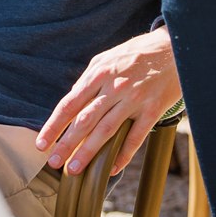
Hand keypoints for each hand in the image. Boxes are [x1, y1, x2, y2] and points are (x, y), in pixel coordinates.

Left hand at [36, 27, 181, 176]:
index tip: (41, 143)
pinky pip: (135, 137)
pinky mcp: (153, 109)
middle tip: (52, 162)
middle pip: (84, 120)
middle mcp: (114, 86)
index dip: (54, 125)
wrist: (174, 48)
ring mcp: (134, 99)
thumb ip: (89, 80)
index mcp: (99, 73)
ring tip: (74, 169)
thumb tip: (72, 102)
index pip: (70, 103)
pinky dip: (123, 155)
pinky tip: (111, 168)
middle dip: (66, 143)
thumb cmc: (136, 54)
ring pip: (106, 130)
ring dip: (88, 152)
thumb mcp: (107, 59)